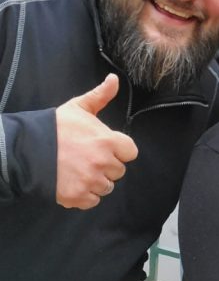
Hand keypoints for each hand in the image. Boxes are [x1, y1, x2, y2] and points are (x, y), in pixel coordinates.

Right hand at [54, 74, 137, 208]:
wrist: (25, 148)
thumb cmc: (54, 127)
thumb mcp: (78, 107)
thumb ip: (100, 96)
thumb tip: (115, 79)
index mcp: (108, 141)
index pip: (130, 152)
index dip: (118, 150)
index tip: (104, 147)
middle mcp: (103, 162)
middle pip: (118, 171)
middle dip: (106, 165)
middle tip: (86, 158)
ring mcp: (91, 181)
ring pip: (107, 187)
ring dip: (96, 181)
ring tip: (78, 170)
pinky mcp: (78, 196)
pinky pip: (93, 200)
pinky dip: (85, 195)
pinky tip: (72, 182)